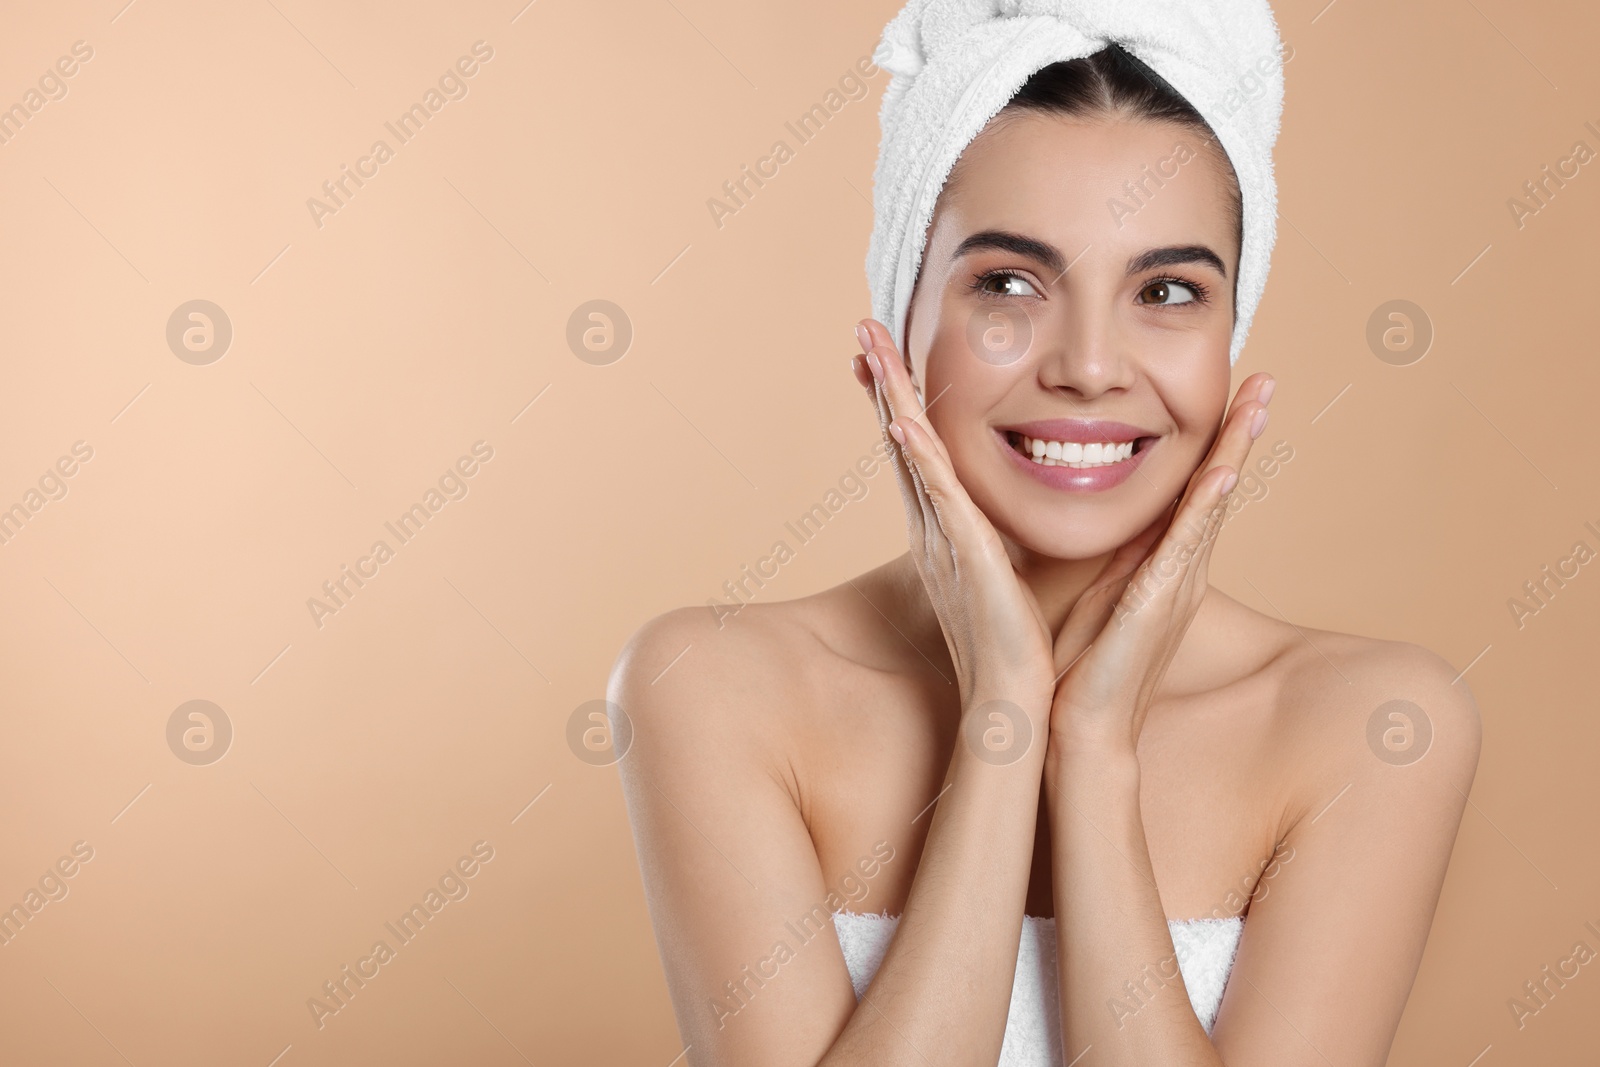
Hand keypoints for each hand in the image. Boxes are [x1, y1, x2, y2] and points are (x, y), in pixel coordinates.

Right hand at [851, 319, 1057, 713]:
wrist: (1016, 703)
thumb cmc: (1022, 648)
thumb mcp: (1017, 575)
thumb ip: (1014, 539)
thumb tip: (1030, 511)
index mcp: (949, 532)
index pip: (919, 452)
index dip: (900, 401)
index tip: (887, 356)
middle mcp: (934, 529)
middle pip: (901, 439)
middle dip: (883, 382)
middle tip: (863, 328)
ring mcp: (942, 540)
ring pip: (910, 453)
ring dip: (890, 398)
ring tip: (871, 348)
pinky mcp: (963, 555)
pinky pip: (934, 495)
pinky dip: (917, 457)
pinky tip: (900, 420)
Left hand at [1043, 373, 1275, 757]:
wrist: (1083, 731)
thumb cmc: (1084, 669)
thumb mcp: (1099, 595)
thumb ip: (1113, 559)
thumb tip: (1108, 522)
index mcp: (1165, 566)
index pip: (1195, 492)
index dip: (1216, 443)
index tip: (1232, 395)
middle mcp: (1182, 571)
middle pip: (1218, 488)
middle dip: (1241, 432)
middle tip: (1264, 378)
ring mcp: (1177, 586)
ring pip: (1212, 506)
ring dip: (1235, 452)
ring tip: (1256, 403)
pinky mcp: (1159, 604)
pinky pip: (1187, 547)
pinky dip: (1206, 509)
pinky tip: (1223, 474)